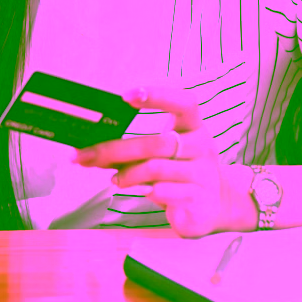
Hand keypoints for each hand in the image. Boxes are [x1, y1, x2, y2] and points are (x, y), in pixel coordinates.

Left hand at [73, 86, 256, 237]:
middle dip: (117, 149)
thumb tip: (92, 146)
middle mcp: (202, 147)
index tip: (125, 96)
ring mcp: (203, 174)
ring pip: (156, 169)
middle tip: (86, 155)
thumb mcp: (164, 154)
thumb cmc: (181, 172)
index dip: (158, 96)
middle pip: (157, 142)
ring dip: (127, 173)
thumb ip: (135, 148)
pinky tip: (135, 191)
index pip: (183, 103)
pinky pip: (164, 192)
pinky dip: (143, 191)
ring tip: (113, 178)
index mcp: (193, 127)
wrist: (215, 206)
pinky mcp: (198, 199)